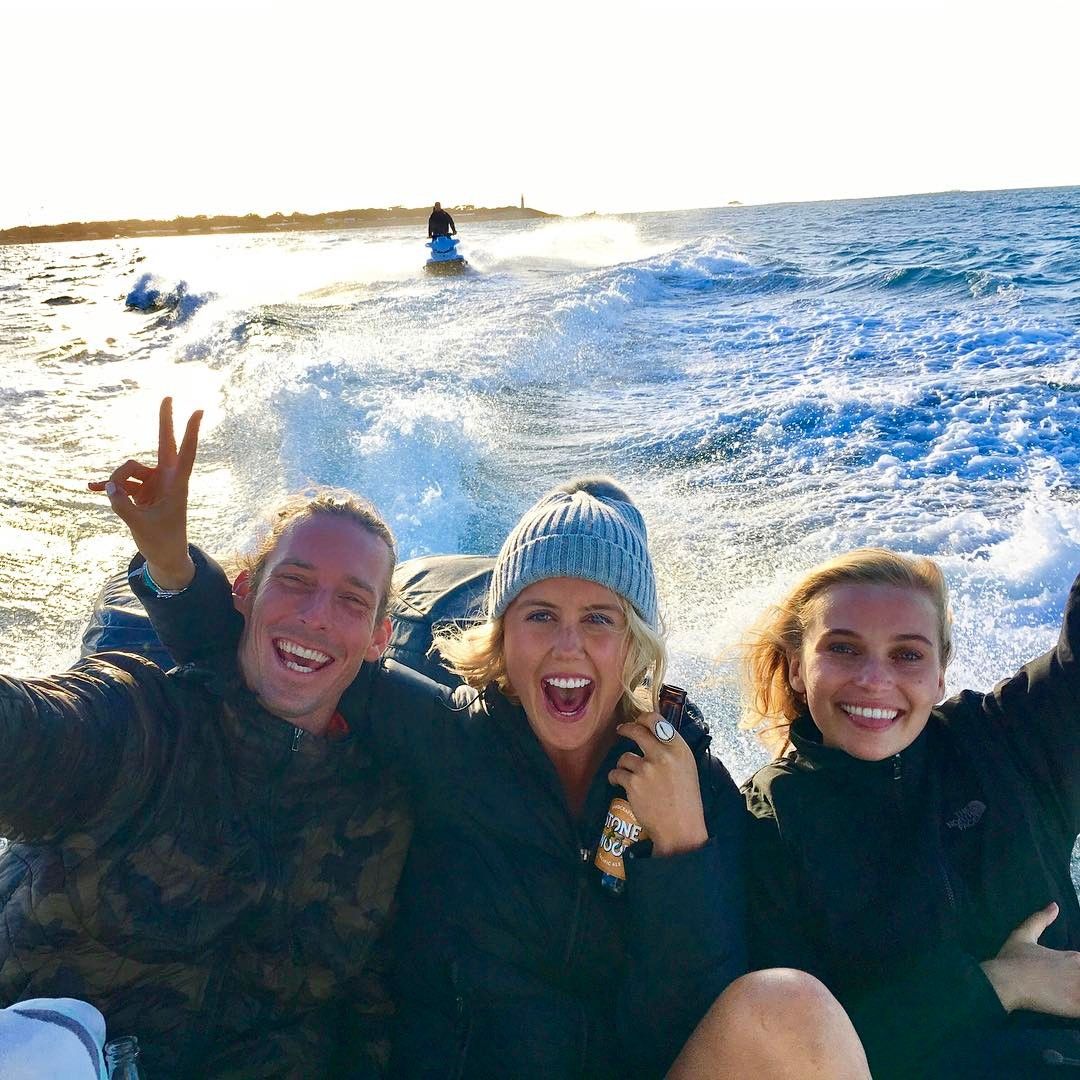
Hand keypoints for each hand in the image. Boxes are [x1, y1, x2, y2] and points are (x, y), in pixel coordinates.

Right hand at [88, 396, 202, 589]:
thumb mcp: (140, 525)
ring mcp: (152, 484)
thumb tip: (106, 486)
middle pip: (163, 445)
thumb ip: (122, 505)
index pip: (184, 453)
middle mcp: (165, 480)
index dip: (190, 432)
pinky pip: (119, 484)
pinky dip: (107, 487)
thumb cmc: (162, 541)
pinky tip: (91, 488)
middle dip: (165, 422)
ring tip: (113, 500)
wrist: (165, 556)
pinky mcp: (139, 492)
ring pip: (128, 471)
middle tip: (168, 396)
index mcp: (176, 485)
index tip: (199, 411)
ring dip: (117, 483)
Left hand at [609, 715, 708, 856]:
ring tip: (630, 775)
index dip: (642, 718)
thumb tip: (653, 735)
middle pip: (636, 731)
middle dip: (625, 729)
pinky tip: (621, 784)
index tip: (637, 721)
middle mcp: (662, 754)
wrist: (680, 828)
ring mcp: (646, 768)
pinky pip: (616, 773)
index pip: (656, 720)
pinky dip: (616, 778)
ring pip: (624, 756)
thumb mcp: (687, 767)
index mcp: (679, 748)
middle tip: (621, 731)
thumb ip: (671, 750)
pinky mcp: (632, 783)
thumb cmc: (686, 800)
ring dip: (624, 765)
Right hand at [980, 902, 1079, 1015]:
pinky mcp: (1076, 1007)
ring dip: (1078, 993)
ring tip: (1069, 995)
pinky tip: (1071, 1005)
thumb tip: (1054, 905)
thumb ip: (1040, 920)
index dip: (1075, 970)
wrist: (1005, 982)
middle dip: (1076, 981)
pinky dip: (1078, 1006)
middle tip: (1066, 985)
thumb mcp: (1023, 934)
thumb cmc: (1013, 959)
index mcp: (1073, 957)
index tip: (1067, 974)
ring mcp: (1078, 990)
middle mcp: (1079, 971)